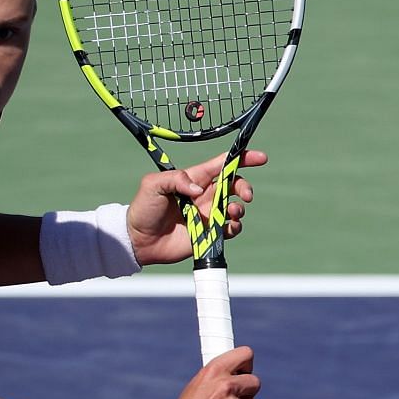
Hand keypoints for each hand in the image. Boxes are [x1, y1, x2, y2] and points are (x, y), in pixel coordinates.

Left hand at [127, 150, 267, 266]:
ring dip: (240, 209)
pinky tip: (229, 227)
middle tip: (246, 195)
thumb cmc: (143, 208)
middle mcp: (205, 195)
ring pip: (236, 207)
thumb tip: (198, 190)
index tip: (260, 158)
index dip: (242, 158)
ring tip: (232, 213)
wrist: (138, 240)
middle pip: (235, 185)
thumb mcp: (153, 184)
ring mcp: (208, 215)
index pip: (222, 164)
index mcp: (195, 179)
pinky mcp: (209, 234)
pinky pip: (230, 229)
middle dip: (245, 187)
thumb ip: (175, 179)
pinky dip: (235, 227)